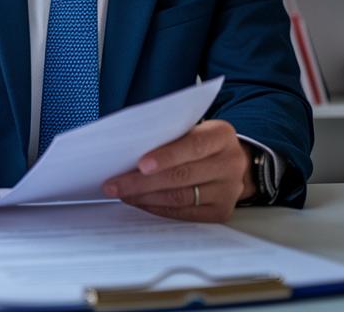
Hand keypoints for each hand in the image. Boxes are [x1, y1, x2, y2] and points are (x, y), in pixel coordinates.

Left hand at [101, 120, 252, 222]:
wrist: (230, 162)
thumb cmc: (198, 143)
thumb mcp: (191, 130)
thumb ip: (167, 137)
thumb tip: (125, 153)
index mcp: (221, 136)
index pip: (193, 146)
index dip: (166, 156)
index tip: (140, 164)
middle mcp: (230, 163)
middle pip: (182, 176)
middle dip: (142, 182)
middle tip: (114, 184)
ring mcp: (228, 190)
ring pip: (181, 198)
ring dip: (145, 197)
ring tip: (122, 194)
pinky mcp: (221, 211)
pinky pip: (184, 213)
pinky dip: (158, 208)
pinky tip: (140, 202)